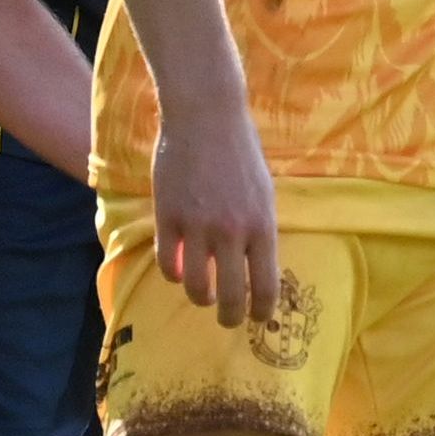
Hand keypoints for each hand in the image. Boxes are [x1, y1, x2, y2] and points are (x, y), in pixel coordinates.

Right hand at [148, 91, 281, 328]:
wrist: (206, 116)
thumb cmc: (240, 152)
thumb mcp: (264, 192)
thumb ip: (260, 230)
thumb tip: (257, 267)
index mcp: (263, 226)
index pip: (266, 286)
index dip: (262, 311)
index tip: (258, 318)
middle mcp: (232, 232)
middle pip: (231, 297)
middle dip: (230, 317)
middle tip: (228, 319)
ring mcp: (198, 226)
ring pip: (196, 287)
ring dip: (201, 298)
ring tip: (203, 295)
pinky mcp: (168, 217)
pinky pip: (168, 264)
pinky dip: (174, 275)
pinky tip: (179, 269)